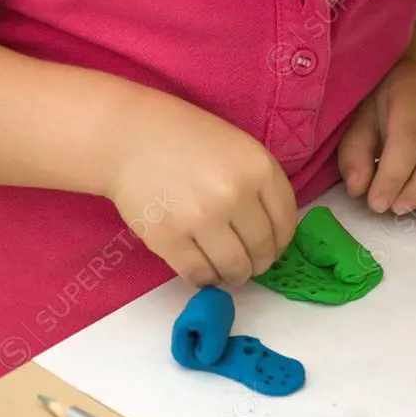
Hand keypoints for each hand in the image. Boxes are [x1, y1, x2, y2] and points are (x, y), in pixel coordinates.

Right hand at [107, 91, 297, 286]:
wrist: (129, 137)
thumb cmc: (186, 140)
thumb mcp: (238, 148)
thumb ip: (260, 186)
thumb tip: (274, 236)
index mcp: (258, 168)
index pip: (286, 223)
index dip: (281, 242)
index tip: (271, 247)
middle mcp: (235, 194)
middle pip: (263, 250)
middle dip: (258, 263)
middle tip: (248, 263)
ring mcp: (201, 218)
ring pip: (235, 269)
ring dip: (234, 276)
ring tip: (227, 270)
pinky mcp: (169, 239)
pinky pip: (200, 275)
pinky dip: (206, 279)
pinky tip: (203, 268)